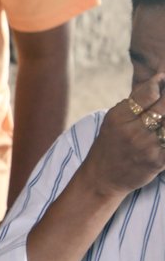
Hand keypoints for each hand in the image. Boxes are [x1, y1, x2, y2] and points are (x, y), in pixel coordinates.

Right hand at [80, 75, 164, 196]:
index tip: (163, 81)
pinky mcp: (157, 161)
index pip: (149, 92)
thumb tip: (159, 82)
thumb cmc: (110, 145)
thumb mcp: (113, 120)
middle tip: (164, 104)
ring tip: (162, 121)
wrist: (101, 179)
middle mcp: (132, 131)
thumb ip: (134, 102)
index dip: (161, 84)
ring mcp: (146, 146)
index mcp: (119, 117)